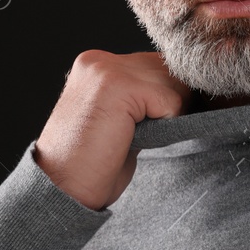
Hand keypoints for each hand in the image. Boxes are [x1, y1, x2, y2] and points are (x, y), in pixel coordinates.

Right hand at [34, 50, 194, 210]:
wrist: (63, 189)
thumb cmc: (93, 164)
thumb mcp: (118, 118)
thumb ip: (141, 95)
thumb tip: (185, 88)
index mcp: (96, 64)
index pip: (156, 65)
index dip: (164, 96)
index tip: (145, 124)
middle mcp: (99, 60)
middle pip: (169, 70)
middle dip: (169, 103)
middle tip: (139, 133)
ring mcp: (108, 69)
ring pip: (174, 84)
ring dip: (167, 116)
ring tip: (131, 135)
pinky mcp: (120, 86)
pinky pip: (171, 102)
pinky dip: (164, 126)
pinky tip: (131, 138)